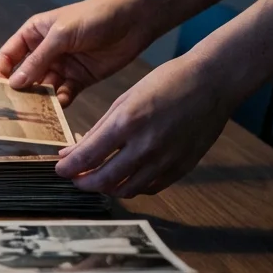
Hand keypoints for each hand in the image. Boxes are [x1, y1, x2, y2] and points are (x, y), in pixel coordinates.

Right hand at [0, 0, 155, 106]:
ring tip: (36, 112)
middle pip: (24, 76)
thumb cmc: (94, 17)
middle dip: (20, 91)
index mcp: (34, 34)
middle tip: (13, 109)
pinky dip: (60, 101)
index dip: (0, 72)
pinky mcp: (79, 79)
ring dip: (40, 99)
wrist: (134, 20)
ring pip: (43, 88)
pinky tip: (59, 106)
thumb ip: (37, 60)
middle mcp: (45, 52)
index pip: (8, 56)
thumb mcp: (61, 35)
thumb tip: (14, 84)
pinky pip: (64, 94)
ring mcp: (62, 66)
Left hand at [55, 55, 236, 197]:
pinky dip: (132, 187)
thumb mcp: (125, 99)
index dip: (67, 168)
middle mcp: (146, 146)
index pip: (87, 157)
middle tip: (75, 177)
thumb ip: (97, 129)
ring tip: (97, 177)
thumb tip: (71, 152)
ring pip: (126, 190)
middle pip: (104, 180)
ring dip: (106, 188)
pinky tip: (124, 177)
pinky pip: (150, 188)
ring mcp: (166, 160)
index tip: (59, 169)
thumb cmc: (167, 82)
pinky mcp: (181, 167)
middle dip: (83, 182)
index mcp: (127, 123)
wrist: (212, 82)